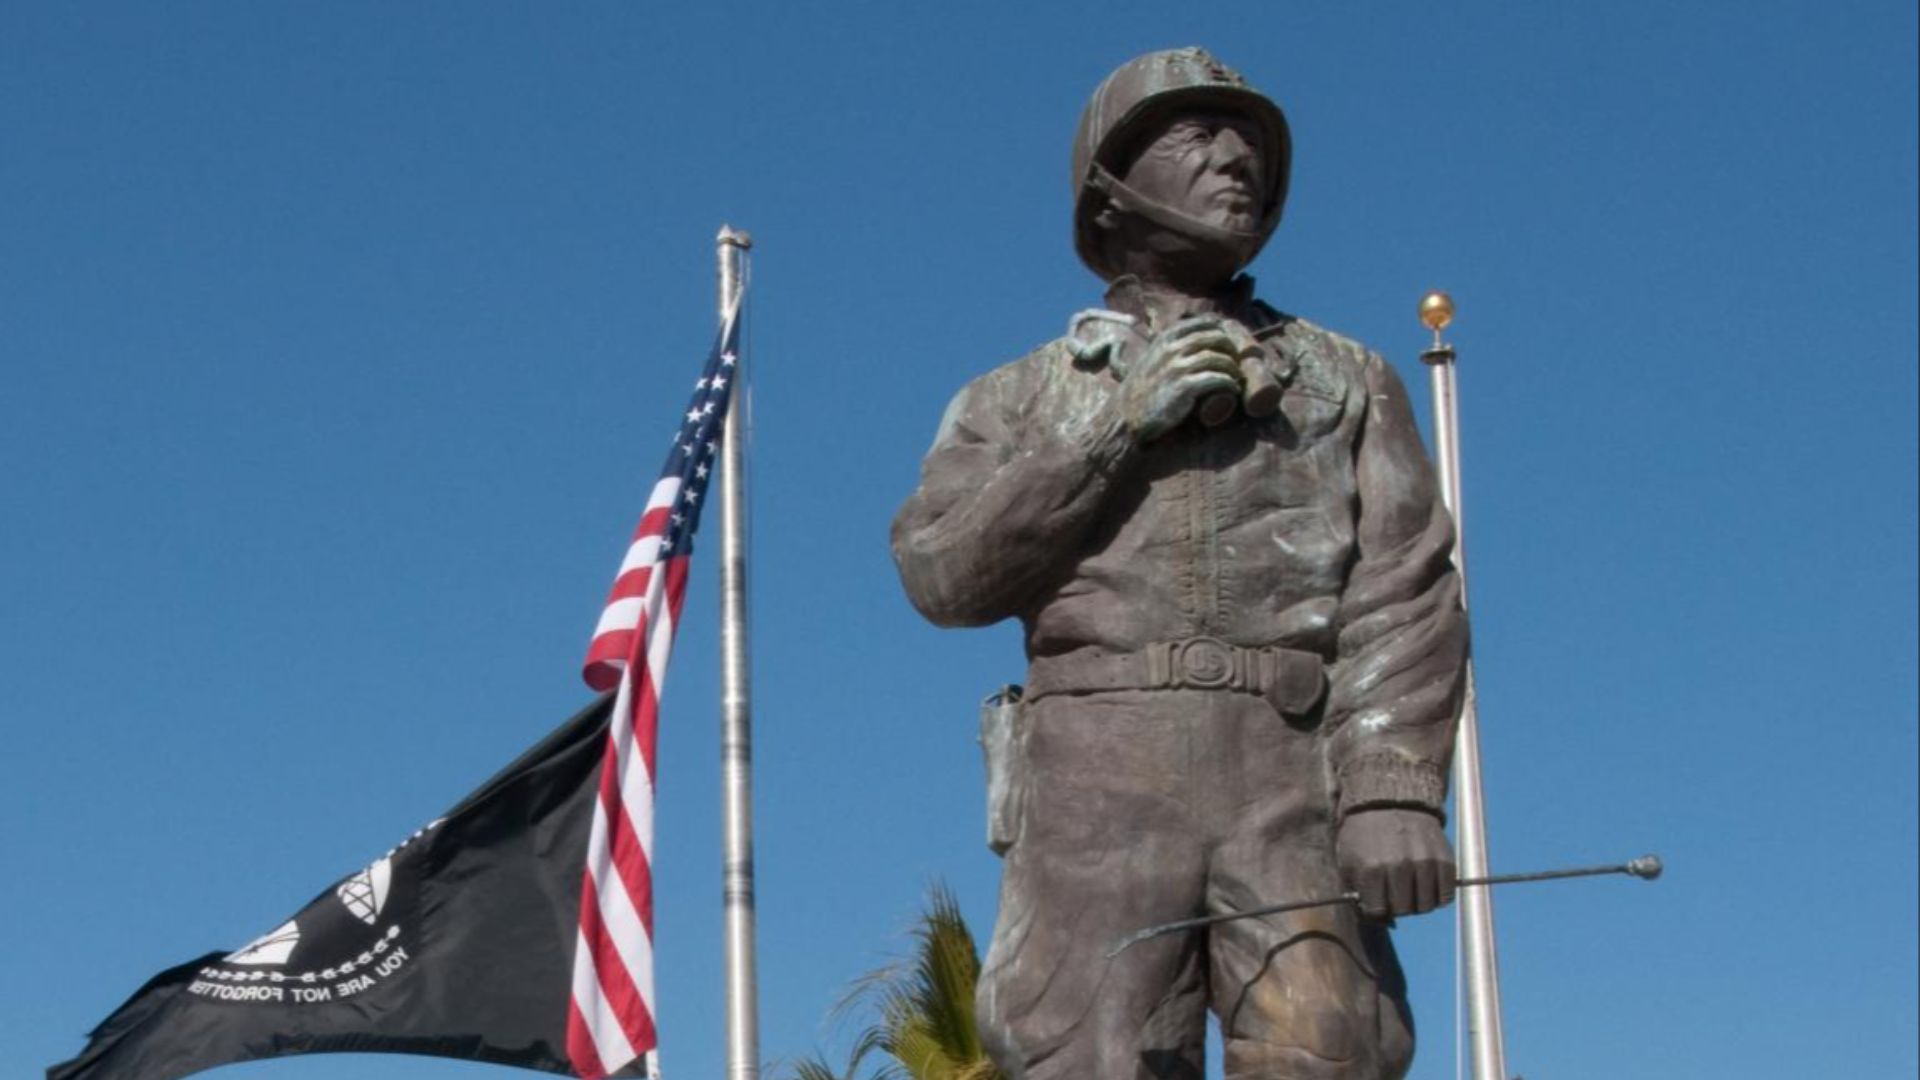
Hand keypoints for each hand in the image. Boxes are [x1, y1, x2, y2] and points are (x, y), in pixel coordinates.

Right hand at [1112, 316, 1245, 441]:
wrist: (1125, 416)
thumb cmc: (1141, 389)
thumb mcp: (1152, 357)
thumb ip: (1170, 345)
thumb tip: (1194, 338)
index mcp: (1166, 337)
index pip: (1203, 323)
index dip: (1221, 330)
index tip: (1229, 342)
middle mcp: (1172, 348)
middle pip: (1215, 338)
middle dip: (1231, 348)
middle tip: (1238, 360)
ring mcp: (1178, 368)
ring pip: (1218, 358)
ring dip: (1233, 367)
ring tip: (1236, 376)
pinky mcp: (1184, 388)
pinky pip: (1216, 379)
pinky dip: (1229, 382)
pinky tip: (1232, 388)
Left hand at [1336, 808, 1455, 918]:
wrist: (1390, 801)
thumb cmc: (1363, 835)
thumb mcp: (1347, 860)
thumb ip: (1355, 893)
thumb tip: (1379, 921)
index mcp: (1371, 868)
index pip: (1378, 911)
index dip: (1376, 908)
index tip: (1376, 899)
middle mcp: (1399, 867)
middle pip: (1404, 911)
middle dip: (1396, 906)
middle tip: (1394, 892)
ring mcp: (1424, 863)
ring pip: (1426, 907)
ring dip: (1418, 902)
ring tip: (1410, 887)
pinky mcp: (1445, 860)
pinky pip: (1446, 895)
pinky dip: (1438, 895)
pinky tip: (1426, 884)